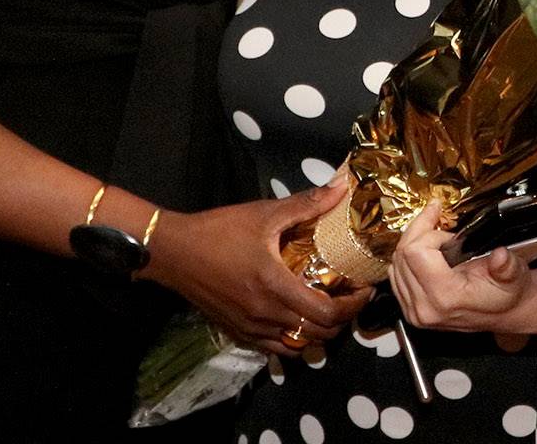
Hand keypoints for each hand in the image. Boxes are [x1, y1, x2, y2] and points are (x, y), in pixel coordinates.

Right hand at [147, 183, 372, 354]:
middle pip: (319, 334)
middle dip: (343, 319)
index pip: (328, 313)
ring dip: (319, 332)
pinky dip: (294, 339)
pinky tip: (296, 318)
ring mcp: (251, 328)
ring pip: (298, 346)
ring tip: (326, 308)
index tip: (364, 289)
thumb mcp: (263, 213)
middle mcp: (266, 315)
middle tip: (350, 297)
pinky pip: (275, 347)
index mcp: (276, 287)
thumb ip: (305, 204)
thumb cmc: (219, 231)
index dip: (353, 305)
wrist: (173, 252)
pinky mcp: (237, 332)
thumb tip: (340, 188)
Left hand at [389, 201, 532, 332]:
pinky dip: (407, 258)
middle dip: (419, 232)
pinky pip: (396, 275)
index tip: (447, 229)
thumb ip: (506, 266)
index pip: (414, 252)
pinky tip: (425, 251)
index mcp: (445, 298)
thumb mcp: (513, 275)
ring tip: (435, 237)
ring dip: (412, 243)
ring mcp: (414, 312)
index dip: (429, 232)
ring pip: (395, 264)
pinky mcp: (410, 310)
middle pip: (401, 255)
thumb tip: (501, 256)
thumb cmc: (507, 293)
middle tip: (439, 223)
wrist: (504, 314)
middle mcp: (424, 308)